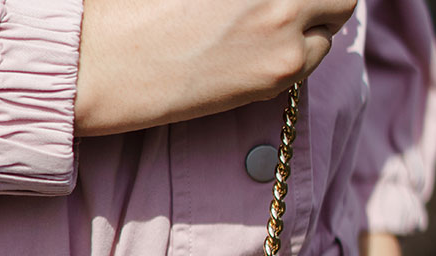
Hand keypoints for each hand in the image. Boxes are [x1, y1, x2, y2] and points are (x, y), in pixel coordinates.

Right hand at [75, 0, 357, 134]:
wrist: (104, 62)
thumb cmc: (133, 7)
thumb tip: (252, 4)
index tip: (282, 3)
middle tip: (284, 10)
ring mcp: (286, 18)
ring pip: (331, 22)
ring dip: (310, 26)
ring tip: (263, 34)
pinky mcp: (278, 68)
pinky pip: (310, 60)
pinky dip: (293, 58)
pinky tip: (252, 59)